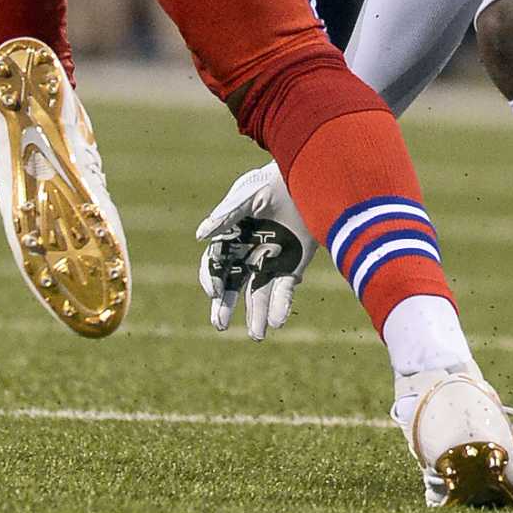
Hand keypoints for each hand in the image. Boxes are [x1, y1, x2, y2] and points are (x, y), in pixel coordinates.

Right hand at [195, 161, 312, 340]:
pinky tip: (277, 321)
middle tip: (220, 325)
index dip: (213, 279)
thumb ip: (227, 214)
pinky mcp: (293, 266)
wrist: (312, 177)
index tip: (215, 291)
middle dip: (226, 306)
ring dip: (256, 315)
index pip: (216, 264)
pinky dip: (280, 306)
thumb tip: (200, 236)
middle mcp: (249, 254)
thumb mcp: (250, 193)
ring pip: (259, 294)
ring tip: (257, 335)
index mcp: (232, 237)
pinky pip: (284, 290)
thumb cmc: (275, 180)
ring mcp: (271, 262)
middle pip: (233, 286)